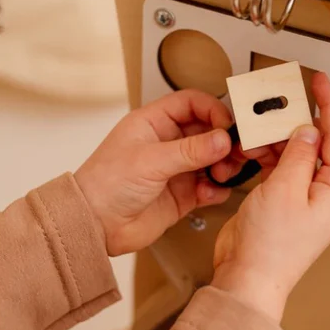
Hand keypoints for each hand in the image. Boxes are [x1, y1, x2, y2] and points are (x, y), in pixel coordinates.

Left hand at [75, 89, 236, 255]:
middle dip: (224, 141)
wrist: (94, 226)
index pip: (192, 103)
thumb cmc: (105, 185)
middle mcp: (168, 142)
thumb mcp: (150, 160)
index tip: (227, 126)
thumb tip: (223, 139)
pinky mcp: (183, 194)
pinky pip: (210, 186)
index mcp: (155, 123)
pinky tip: (209, 193)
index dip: (213, 110)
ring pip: (213, 158)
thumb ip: (190, 150)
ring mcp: (177, 168)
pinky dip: (217, 189)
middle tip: (235, 153)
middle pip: (209, 130)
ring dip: (224, 165)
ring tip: (222, 174)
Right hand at [211, 73, 329, 321]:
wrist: (247, 280)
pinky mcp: (283, 203)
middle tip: (280, 102)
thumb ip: (298, 155)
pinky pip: (280, 169)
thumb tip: (308, 129)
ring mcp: (303, 199)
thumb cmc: (270, 247)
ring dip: (276, 140)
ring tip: (258, 131)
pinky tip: (252, 150)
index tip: (321, 81)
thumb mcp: (285, 189)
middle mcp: (324, 194)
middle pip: (318, 144)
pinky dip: (266, 157)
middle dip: (297, 122)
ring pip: (295, 155)